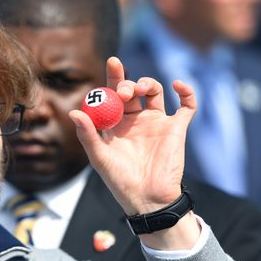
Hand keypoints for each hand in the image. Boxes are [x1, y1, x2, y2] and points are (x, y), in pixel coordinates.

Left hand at [68, 57, 195, 214]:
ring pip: (155, 92)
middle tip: (122, 91)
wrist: (147, 199)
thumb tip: (74, 112)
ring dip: (148, 84)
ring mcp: (156, 122)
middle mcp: (135, 119)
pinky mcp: (176, 129)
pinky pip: (186, 106)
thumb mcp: (99, 158)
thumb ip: (88, 135)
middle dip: (127, 84)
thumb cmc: (119, 181)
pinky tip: (178, 84)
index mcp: (114, 123)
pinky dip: (186, 92)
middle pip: (132, 90)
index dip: (113, 76)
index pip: (112, 94)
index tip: (112, 61)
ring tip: (139, 90)